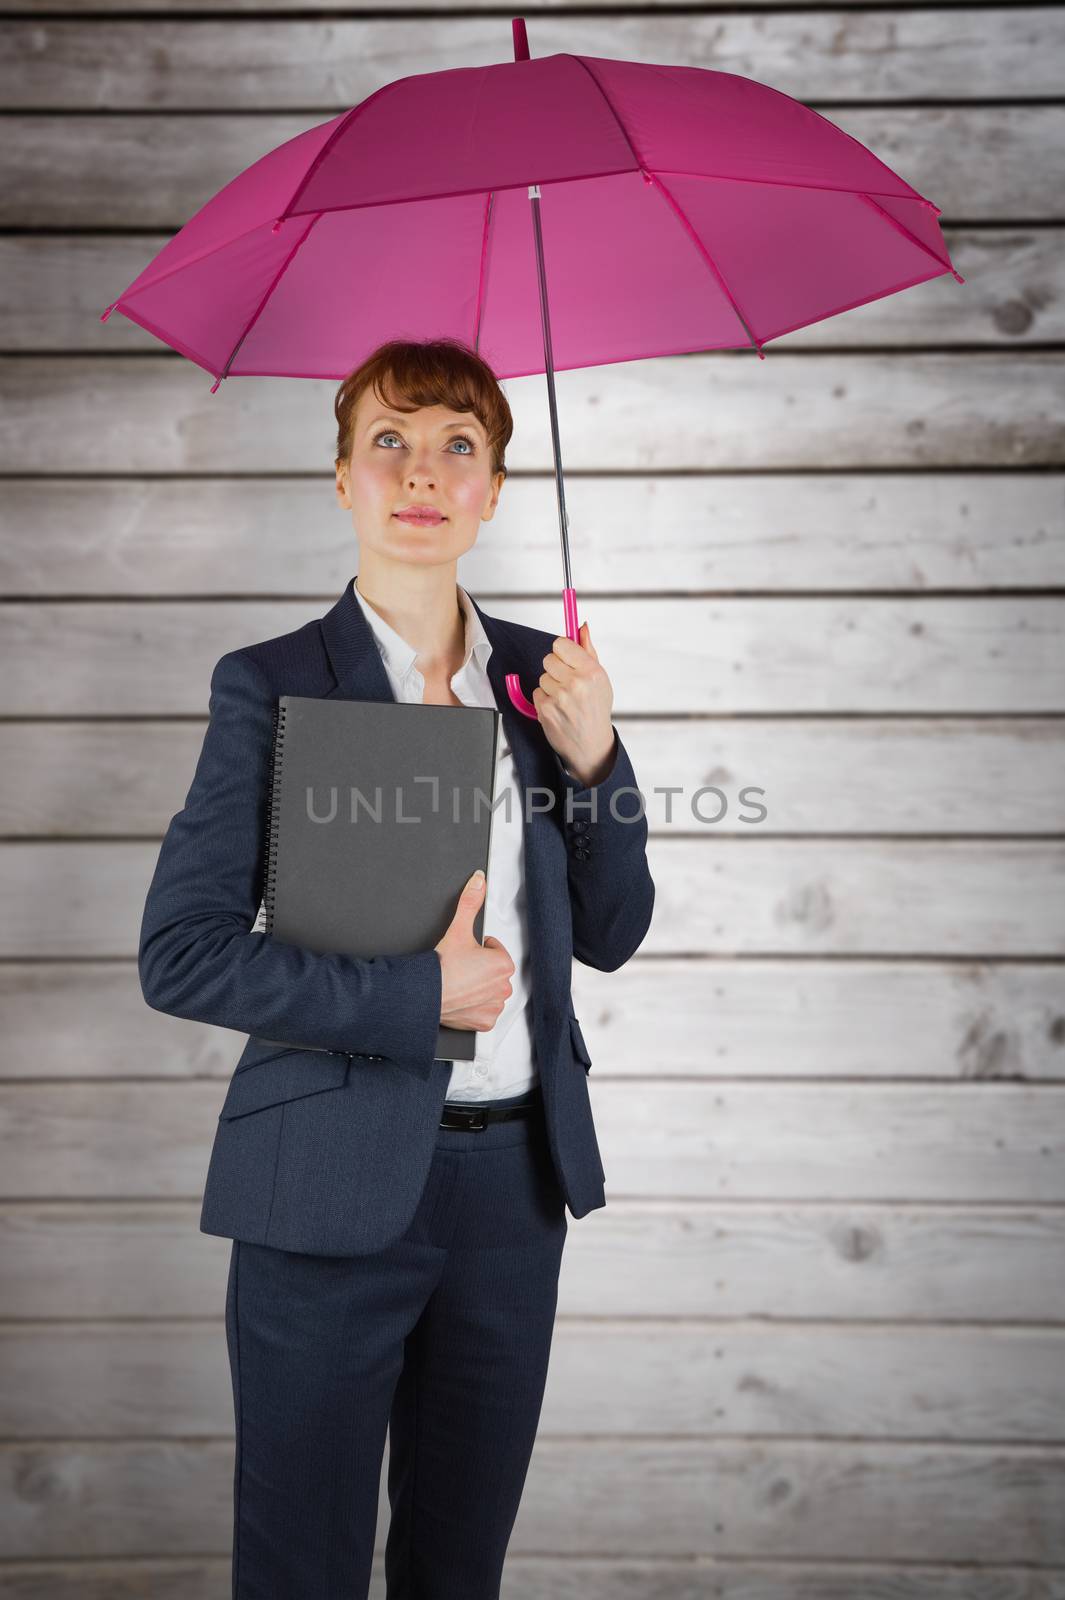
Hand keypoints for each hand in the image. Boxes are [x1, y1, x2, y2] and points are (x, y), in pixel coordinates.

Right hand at [434, 870, 514, 1031]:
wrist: (425, 993)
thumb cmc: (442, 967)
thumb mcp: (457, 929)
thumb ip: (470, 902)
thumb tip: (479, 881)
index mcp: (503, 964)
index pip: (495, 951)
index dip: (478, 950)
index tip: (466, 954)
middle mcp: (504, 987)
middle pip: (494, 972)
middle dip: (480, 969)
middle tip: (460, 968)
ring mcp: (495, 1006)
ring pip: (490, 992)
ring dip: (478, 988)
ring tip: (460, 983)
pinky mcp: (485, 1021)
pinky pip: (484, 1012)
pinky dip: (474, 1007)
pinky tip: (462, 999)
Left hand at [533, 620, 614, 785]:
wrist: (591, 745)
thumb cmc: (596, 710)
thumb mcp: (601, 679)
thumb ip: (588, 651)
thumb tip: (581, 626)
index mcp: (591, 671)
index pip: (562, 644)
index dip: (563, 650)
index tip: (566, 658)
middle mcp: (576, 683)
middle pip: (549, 658)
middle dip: (556, 668)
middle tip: (567, 682)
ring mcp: (559, 697)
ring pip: (542, 676)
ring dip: (550, 685)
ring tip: (564, 698)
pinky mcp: (545, 710)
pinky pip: (537, 692)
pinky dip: (544, 699)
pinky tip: (558, 708)